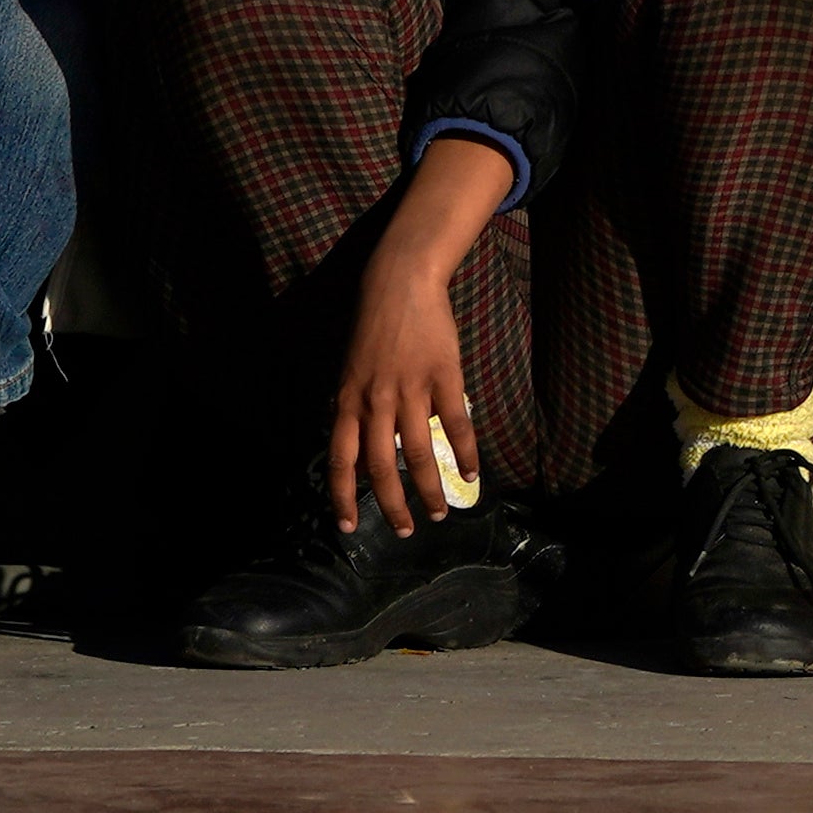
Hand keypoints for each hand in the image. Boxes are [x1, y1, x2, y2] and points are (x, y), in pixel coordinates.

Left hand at [327, 136, 515, 531]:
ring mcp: (410, 389)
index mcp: (348, 400)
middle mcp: (375, 400)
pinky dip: (465, 453)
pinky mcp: (443, 377)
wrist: (399, 281)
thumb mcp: (351, 370)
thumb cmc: (372, 325)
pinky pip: (455, 424)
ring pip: (418, 453)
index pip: (340, 460)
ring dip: (430, 488)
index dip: (342, 498)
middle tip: (406, 531)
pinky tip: (472, 473)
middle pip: (380, 466)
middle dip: (392, 505)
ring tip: (442, 511)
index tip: (347, 528)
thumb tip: (362, 449)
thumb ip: (356, 408)